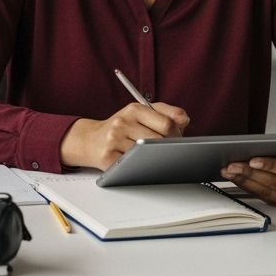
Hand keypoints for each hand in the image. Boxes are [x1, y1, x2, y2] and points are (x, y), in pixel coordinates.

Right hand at [59, 102, 189, 169]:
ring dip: (153, 158)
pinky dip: (140, 166)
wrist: (91, 140)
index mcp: (134, 109)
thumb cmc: (122, 127)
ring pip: (148, 155)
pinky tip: (136, 162)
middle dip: (166, 148)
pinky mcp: (108, 157)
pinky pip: (134, 166)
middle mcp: (122, 122)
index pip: (167, 124)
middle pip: (159, 141)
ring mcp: (114, 140)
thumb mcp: (143, 113)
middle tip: (162, 149)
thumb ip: (168, 112)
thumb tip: (184, 120)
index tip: (174, 140)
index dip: (176, 135)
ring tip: (147, 154)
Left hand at [222, 126, 275, 208]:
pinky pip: (262, 196)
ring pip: (265, 192)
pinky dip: (246, 186)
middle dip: (250, 173)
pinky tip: (234, 177)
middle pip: (274, 183)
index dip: (271, 165)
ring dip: (244, 181)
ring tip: (228, 170)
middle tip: (232, 165)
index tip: (252, 160)